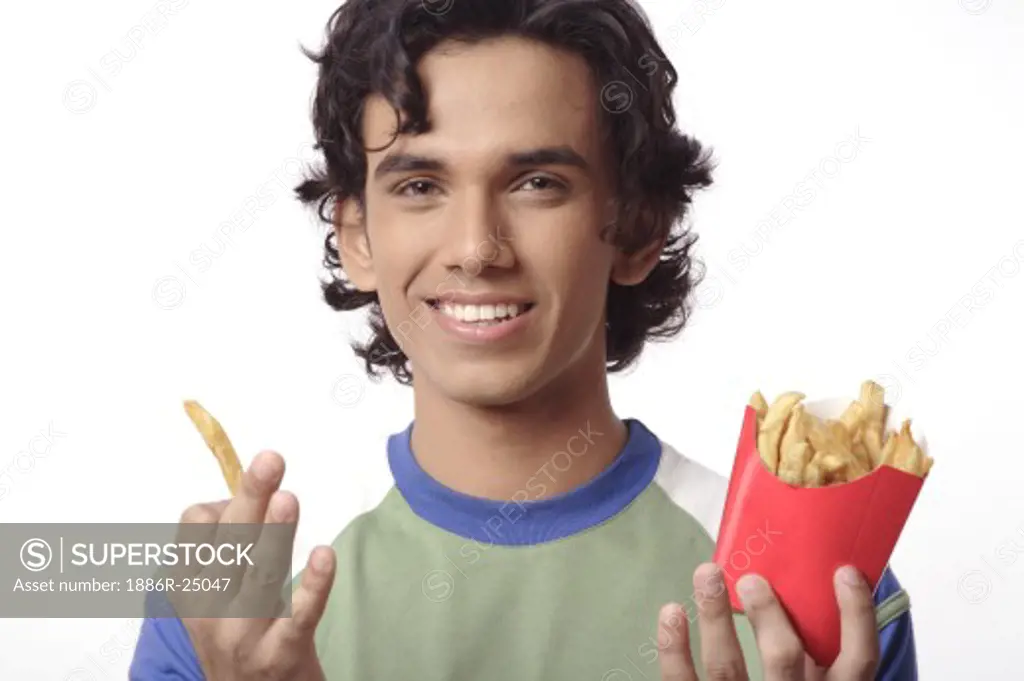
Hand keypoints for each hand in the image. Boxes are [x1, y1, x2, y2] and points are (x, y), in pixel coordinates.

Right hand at [175, 451, 335, 680]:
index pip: (195, 530)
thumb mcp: (216, 590)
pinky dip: (313, 585)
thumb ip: (229, 543)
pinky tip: (323, 555)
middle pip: (230, 544)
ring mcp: (245, 635)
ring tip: (288, 499)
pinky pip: (299, 616)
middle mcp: (210, 610)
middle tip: (271, 460)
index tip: (244, 502)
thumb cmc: (239, 631)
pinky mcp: (282, 655)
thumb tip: (250, 490)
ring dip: (274, 535)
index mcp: (189, 586)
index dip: (222, 506)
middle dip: (250, 499)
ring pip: (260, 575)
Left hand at [657, 563, 879, 680]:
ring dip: (715, 618)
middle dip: (768, 617)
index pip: (858, 662)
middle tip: (752, 580)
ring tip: (708, 574)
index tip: (843, 572)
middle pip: (785, 661)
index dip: (857, 618)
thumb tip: (804, 583)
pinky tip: (672, 612)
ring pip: (726, 669)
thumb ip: (814, 654)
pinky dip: (674, 648)